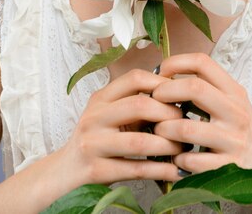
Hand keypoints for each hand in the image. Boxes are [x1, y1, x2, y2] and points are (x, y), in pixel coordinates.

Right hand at [61, 69, 182, 187]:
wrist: (65, 171)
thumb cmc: (98, 139)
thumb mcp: (110, 114)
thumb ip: (136, 104)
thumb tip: (178, 96)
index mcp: (100, 98)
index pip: (134, 78)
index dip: (161, 83)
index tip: (180, 93)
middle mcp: (94, 117)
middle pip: (139, 105)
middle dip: (168, 114)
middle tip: (185, 123)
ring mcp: (92, 143)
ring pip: (139, 141)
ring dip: (167, 145)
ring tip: (183, 148)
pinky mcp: (95, 170)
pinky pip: (134, 169)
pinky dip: (159, 170)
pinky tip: (174, 171)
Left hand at [152, 53, 251, 174]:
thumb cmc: (240, 131)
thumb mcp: (232, 103)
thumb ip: (207, 88)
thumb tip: (166, 74)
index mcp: (234, 92)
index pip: (203, 62)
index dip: (176, 62)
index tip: (161, 72)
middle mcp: (236, 112)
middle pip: (195, 88)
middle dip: (166, 91)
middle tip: (154, 99)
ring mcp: (233, 141)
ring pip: (186, 128)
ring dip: (164, 128)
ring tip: (159, 130)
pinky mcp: (227, 168)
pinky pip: (191, 161)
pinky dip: (177, 158)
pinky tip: (177, 156)